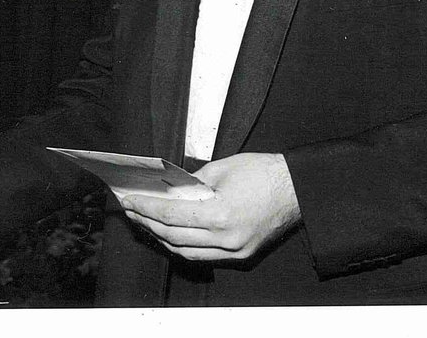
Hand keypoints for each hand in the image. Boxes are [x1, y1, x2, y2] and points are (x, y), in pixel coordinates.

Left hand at [120, 153, 300, 261]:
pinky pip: (204, 256)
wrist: (297, 189)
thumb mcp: (221, 169)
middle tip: (131, 211)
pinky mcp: (241, 256)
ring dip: (162, 238)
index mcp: (220, 215)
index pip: (171, 216)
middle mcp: (227, 240)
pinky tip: (171, 234)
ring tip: (146, 223)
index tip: (129, 201)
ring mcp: (235, 252)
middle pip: (174, 237)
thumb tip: (168, 191)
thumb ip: (192, 183)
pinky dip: (184, 246)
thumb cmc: (263, 173)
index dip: (146, 209)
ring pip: (187, 252)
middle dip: (148, 223)